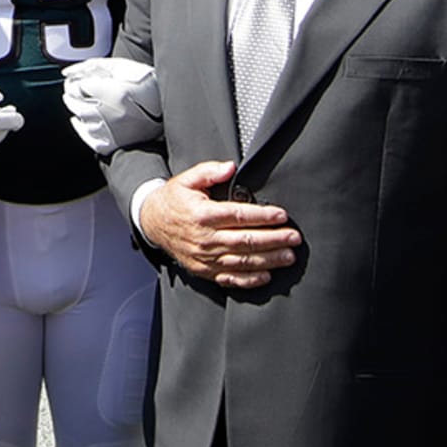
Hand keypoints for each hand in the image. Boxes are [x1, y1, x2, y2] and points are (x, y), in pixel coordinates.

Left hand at [62, 57, 161, 152]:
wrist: (167, 114)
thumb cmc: (147, 87)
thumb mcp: (124, 67)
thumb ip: (96, 66)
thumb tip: (70, 72)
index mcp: (113, 92)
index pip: (77, 87)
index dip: (74, 83)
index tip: (76, 81)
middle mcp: (109, 113)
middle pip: (75, 103)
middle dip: (73, 96)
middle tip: (76, 91)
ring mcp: (109, 131)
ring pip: (80, 119)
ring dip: (78, 110)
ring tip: (83, 103)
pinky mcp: (110, 144)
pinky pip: (87, 136)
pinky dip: (81, 127)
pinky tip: (82, 121)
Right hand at [139, 160, 300, 289]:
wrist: (152, 221)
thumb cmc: (174, 199)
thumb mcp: (187, 179)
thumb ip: (209, 171)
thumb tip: (231, 167)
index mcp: (202, 214)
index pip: (239, 216)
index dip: (263, 216)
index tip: (282, 215)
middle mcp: (204, 238)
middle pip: (245, 241)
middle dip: (273, 240)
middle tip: (294, 238)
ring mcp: (204, 258)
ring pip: (242, 261)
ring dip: (268, 260)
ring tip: (288, 257)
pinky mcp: (204, 270)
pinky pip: (229, 278)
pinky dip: (249, 279)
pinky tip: (266, 275)